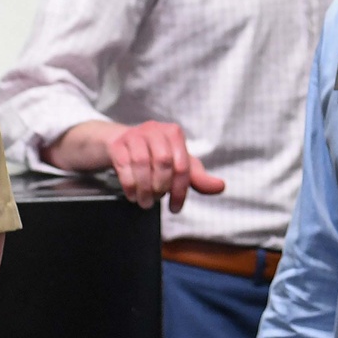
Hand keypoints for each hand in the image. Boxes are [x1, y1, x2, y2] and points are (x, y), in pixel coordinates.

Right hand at [105, 120, 225, 211]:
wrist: (122, 144)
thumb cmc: (155, 156)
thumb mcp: (178, 166)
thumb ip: (198, 178)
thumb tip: (221, 186)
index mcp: (174, 133)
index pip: (182, 165)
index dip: (180, 191)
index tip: (175, 208)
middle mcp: (155, 129)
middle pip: (163, 162)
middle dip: (161, 187)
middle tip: (156, 201)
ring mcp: (134, 134)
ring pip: (142, 163)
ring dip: (144, 189)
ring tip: (145, 202)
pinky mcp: (117, 143)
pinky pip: (124, 165)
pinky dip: (129, 184)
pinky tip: (132, 195)